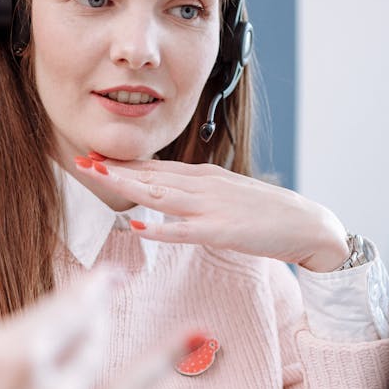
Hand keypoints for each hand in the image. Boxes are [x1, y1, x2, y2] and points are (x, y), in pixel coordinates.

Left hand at [76, 155, 348, 271]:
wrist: (307, 224)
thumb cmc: (266, 213)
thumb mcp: (226, 194)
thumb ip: (196, 193)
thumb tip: (165, 195)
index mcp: (203, 177)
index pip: (155, 167)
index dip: (123, 162)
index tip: (93, 157)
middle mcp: (203, 186)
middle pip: (151, 175)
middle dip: (115, 169)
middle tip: (81, 160)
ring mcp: (212, 207)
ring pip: (161, 195)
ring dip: (128, 185)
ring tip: (99, 177)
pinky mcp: (222, 231)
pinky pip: (184, 230)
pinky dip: (160, 228)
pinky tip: (138, 226)